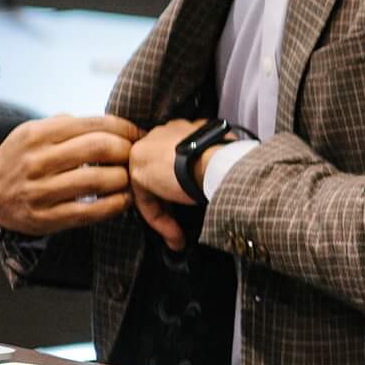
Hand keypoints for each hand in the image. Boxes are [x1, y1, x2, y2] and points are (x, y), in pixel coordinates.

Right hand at [0, 115, 139, 235]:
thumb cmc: (24, 160)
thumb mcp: (33, 134)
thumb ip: (67, 124)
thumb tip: (112, 121)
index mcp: (36, 134)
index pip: (93, 124)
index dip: (125, 128)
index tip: (139, 134)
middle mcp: (35, 161)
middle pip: (100, 148)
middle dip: (127, 151)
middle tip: (136, 156)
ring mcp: (38, 191)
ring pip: (98, 180)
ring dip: (124, 178)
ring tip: (130, 177)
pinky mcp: (45, 218)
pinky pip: (90, 211)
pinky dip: (116, 204)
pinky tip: (124, 199)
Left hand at [128, 118, 212, 251]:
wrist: (219, 161)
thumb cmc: (227, 157)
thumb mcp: (218, 149)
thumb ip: (208, 153)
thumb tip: (217, 163)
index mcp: (178, 128)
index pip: (172, 157)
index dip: (181, 181)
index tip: (192, 197)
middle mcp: (158, 135)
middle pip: (158, 174)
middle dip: (170, 202)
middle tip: (183, 223)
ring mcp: (144, 152)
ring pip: (151, 190)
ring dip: (166, 216)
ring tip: (180, 237)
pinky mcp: (138, 172)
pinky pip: (146, 202)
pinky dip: (160, 221)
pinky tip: (177, 236)